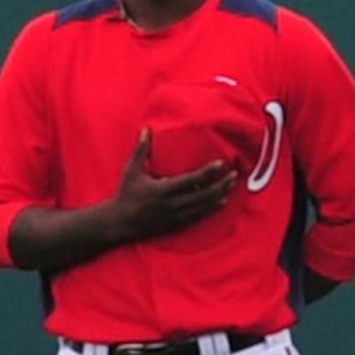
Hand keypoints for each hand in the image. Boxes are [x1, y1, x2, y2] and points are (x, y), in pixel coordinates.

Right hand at [112, 129, 237, 240]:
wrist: (120, 223)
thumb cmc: (126, 194)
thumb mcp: (131, 170)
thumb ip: (141, 149)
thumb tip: (146, 129)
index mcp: (163, 190)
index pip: (191, 180)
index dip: (207, 172)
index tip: (221, 163)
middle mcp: (173, 205)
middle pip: (204, 195)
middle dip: (221, 185)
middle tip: (234, 176)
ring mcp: (176, 216)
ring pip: (204, 207)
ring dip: (220, 196)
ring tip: (232, 187)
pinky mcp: (177, 224)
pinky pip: (199, 217)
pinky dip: (212, 209)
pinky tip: (221, 202)